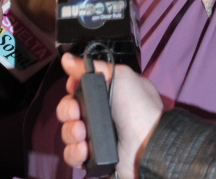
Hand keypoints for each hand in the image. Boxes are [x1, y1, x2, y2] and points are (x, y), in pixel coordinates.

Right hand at [56, 53, 162, 178]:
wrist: (147, 145)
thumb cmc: (139, 109)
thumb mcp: (121, 76)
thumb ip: (93, 66)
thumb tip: (68, 59)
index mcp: (107, 93)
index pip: (78, 87)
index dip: (72, 87)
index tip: (74, 87)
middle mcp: (100, 114)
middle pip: (68, 108)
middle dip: (68, 110)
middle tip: (78, 113)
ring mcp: (96, 135)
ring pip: (67, 131)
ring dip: (71, 131)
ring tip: (84, 134)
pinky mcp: (93, 156)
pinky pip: (71, 153)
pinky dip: (75, 152)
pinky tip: (85, 149)